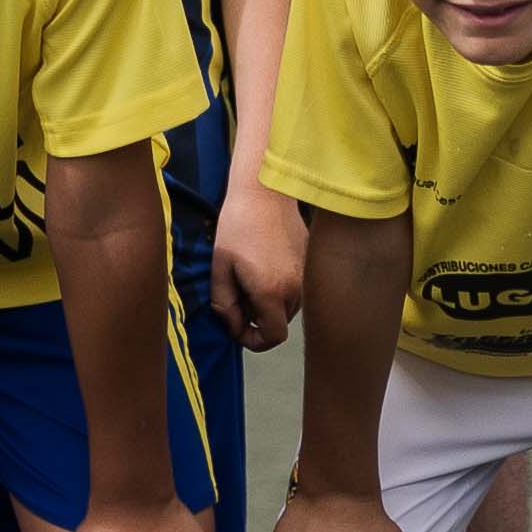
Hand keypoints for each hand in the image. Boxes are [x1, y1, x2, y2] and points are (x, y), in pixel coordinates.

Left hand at [213, 178, 307, 350]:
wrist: (266, 191)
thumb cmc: (238, 225)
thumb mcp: (220, 266)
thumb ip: (225, 303)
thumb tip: (234, 324)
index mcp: (272, 292)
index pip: (273, 338)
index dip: (253, 340)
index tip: (237, 326)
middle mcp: (296, 289)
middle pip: (279, 322)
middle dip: (257, 318)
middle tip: (236, 294)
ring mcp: (307, 276)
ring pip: (288, 306)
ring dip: (269, 302)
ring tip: (248, 276)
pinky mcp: (310, 262)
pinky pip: (296, 287)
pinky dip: (280, 286)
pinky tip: (264, 263)